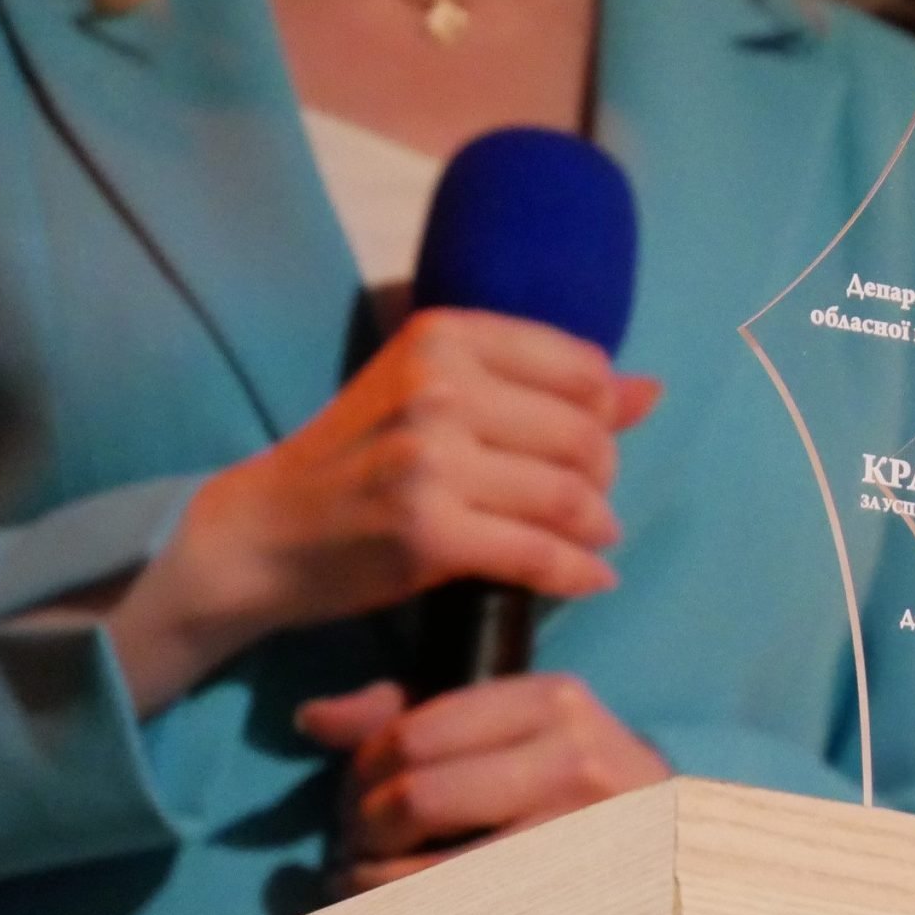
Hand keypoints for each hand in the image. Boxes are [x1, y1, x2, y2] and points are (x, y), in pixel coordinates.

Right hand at [108, 309, 658, 713]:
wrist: (264, 532)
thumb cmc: (360, 458)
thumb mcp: (439, 397)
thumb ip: (543, 388)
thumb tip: (650, 388)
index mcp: (444, 336)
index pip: (581, 368)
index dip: (603, 415)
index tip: (586, 447)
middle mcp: (437, 387)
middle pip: (586, 436)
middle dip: (603, 479)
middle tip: (588, 504)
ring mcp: (430, 459)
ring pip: (570, 496)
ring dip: (596, 528)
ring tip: (589, 539)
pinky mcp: (427, 531)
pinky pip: (539, 553)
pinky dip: (577, 573)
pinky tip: (588, 578)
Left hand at [298, 672, 670, 892]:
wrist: (676, 841)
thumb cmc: (569, 781)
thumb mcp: (505, 727)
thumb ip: (409, 714)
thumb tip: (312, 718)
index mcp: (551, 700)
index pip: (416, 733)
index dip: (364, 770)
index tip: (359, 795)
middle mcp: (575, 758)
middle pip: (417, 798)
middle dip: (364, 829)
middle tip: (355, 846)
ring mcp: (580, 834)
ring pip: (429, 869)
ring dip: (374, 884)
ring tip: (365, 885)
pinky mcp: (575, 898)